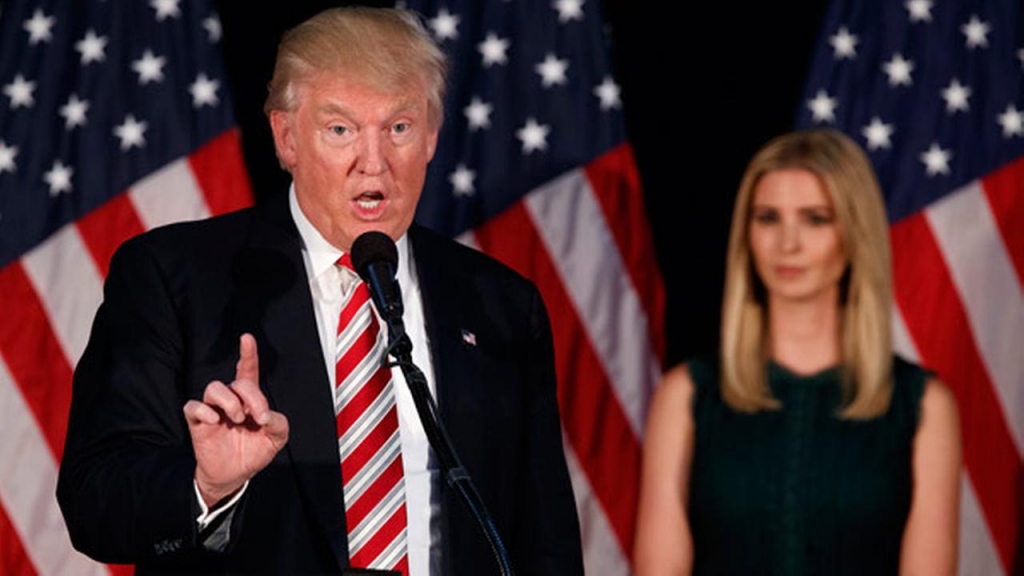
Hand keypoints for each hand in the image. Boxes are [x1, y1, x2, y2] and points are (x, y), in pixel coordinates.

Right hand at [184, 334, 288, 506]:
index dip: (248, 354)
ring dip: (229, 401)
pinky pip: (193, 407)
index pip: (247, 371)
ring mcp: (213, 410)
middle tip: (259, 416)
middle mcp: (230, 400)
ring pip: (214, 388)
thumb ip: (279, 423)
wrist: (235, 475)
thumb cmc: (254, 452)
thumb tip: (268, 416)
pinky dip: (204, 410)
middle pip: (236, 382)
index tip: (247, 338)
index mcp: (249, 399)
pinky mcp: (198, 423)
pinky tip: (215, 420)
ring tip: (238, 418)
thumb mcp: (276, 438)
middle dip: (252, 396)